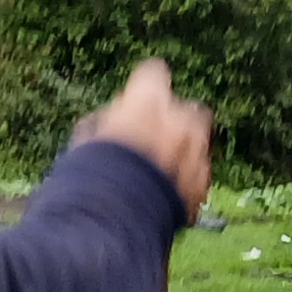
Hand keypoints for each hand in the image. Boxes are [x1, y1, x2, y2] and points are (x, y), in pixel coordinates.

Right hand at [75, 57, 213, 217]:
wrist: (114, 219)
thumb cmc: (91, 177)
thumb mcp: (88, 141)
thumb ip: (108, 123)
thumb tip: (111, 121)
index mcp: (147, 102)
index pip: (153, 72)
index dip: (143, 86)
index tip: (136, 96)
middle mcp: (179, 120)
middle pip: (185, 107)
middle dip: (173, 118)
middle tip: (153, 135)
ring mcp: (197, 151)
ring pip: (198, 138)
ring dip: (184, 147)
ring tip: (161, 166)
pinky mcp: (203, 180)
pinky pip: (200, 170)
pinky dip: (188, 175)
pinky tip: (167, 189)